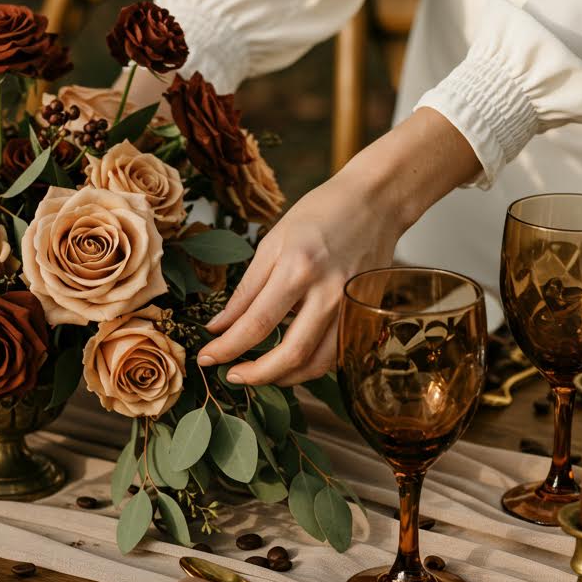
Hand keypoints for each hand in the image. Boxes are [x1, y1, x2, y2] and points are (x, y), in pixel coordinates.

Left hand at [196, 107, 481, 385]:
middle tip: (231, 376)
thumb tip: (218, 327)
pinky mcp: (365, 316)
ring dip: (283, 378)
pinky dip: (310, 367)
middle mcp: (328, 293)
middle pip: (291, 353)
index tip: (206, 358)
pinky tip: (290, 363)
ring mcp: (352, 308)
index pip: (257, 323)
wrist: (375, 202)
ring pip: (317, 363)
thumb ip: (246, 290)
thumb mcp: (273, 243)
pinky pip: (335, 356)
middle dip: (256, 374)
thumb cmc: (320, 215)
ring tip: (257, 373)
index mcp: (299, 268)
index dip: (228, 348)